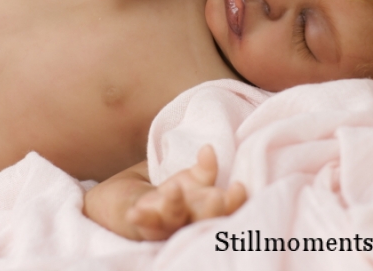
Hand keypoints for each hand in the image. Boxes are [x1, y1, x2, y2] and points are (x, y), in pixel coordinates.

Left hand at [126, 145, 246, 240]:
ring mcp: (170, 224)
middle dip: (213, 210)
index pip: (227, 208)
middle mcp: (192, 221)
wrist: (139, 206)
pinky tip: (133, 213)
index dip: (236, 201)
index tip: (239, 186)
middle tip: (218, 198)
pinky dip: (141, 217)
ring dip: (175, 205)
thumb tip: (208, 148)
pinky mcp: (148, 223)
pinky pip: (145, 221)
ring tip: (174, 188)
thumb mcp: (194, 180)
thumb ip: (205, 169)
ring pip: (175, 218)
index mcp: (208, 209)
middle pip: (205, 219)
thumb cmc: (177, 195)